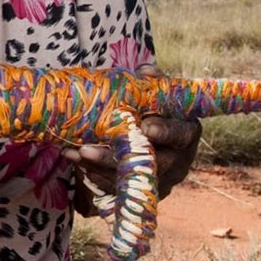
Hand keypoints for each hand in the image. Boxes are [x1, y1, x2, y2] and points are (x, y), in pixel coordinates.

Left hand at [61, 71, 200, 202]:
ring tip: (73, 153)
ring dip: (98, 166)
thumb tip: (145, 71)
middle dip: (116, 157)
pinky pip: (119, 186)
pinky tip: (76, 160)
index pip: (181, 134)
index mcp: (187, 133)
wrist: (150, 134)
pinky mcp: (143, 189)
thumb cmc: (155, 109)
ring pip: (130, 177)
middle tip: (87, 149)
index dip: (165, 131)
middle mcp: (179, 161)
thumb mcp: (157, 95)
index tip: (146, 127)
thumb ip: (152, 83)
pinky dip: (95, 174)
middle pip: (152, 163)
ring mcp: (162, 179)